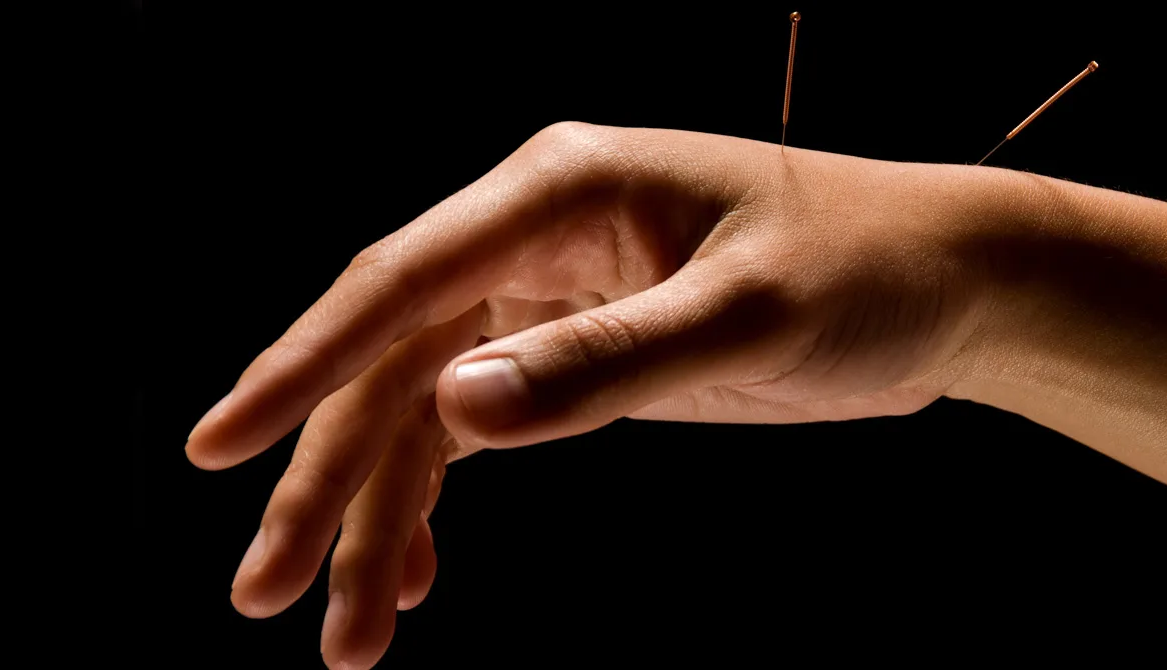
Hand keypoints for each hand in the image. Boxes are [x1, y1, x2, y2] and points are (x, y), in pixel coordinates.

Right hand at [184, 122, 1022, 667]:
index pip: (399, 282)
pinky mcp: (570, 354)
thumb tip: (456, 410)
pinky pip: (472, 431)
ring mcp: (545, 298)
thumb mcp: (746, 316)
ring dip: (376, 519)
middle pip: (388, 365)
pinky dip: (435, 505)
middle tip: (261, 595)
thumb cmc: (863, 272)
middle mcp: (530, 238)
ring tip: (348, 637)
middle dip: (324, 482)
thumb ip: (604, 365)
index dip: (300, 366)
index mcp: (557, 193)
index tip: (221, 448)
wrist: (945, 286)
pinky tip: (416, 578)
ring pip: (420, 413)